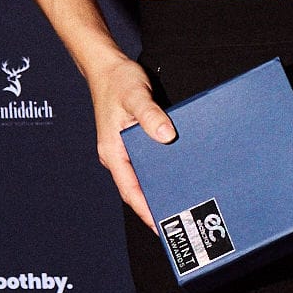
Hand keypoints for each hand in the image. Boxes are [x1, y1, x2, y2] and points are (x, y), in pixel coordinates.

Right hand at [88, 54, 174, 231]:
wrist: (109, 68)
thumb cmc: (117, 81)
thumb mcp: (135, 96)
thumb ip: (151, 115)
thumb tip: (166, 135)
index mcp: (113, 151)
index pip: (129, 189)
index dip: (145, 209)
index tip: (160, 225)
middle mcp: (118, 155)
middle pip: (137, 188)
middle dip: (154, 205)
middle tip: (179, 220)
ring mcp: (126, 150)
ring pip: (143, 177)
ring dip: (159, 189)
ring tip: (182, 202)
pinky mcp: (135, 142)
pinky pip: (148, 164)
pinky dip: (161, 173)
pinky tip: (179, 175)